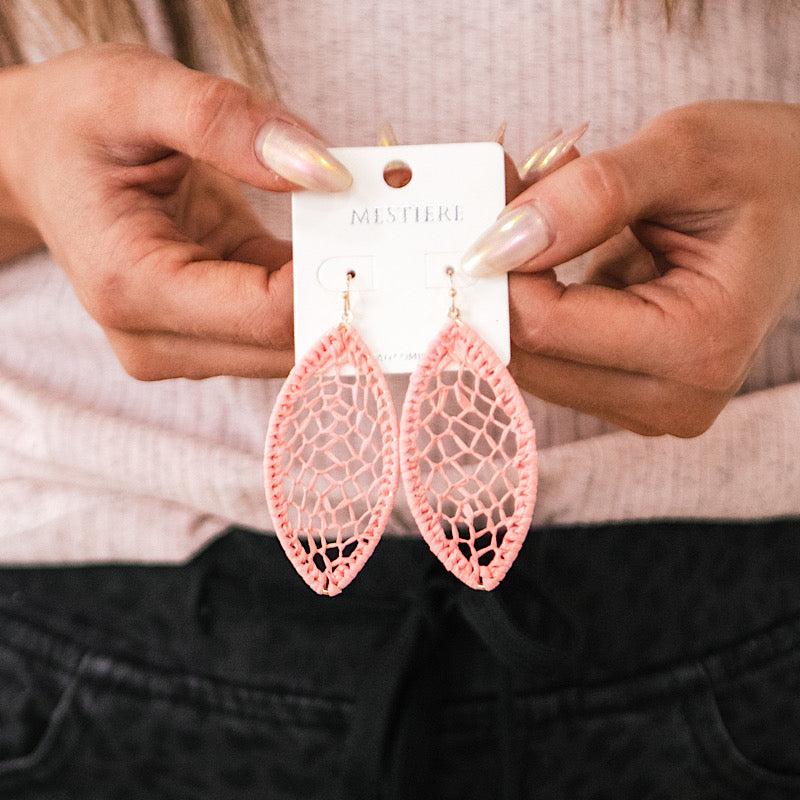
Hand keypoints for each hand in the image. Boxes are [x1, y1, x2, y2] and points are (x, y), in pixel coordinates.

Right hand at [0, 44, 351, 379]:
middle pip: (285, 345)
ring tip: (377, 234)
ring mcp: (183, 343)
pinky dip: (315, 286)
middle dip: (349, 294)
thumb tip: (324, 172)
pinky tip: (343, 243)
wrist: (36, 159)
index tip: (385, 226)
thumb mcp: (136, 92)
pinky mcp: (206, 331)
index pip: (266, 314)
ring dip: (338, 295)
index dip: (334, 278)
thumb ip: (226, 123)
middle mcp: (156, 338)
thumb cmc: (73, 124)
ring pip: (288, 344)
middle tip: (406, 238)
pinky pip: (279, 321)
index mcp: (133, 287)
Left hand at [462, 101, 799, 435]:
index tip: (491, 190)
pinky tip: (551, 248)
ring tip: (536, 209)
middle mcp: (671, 399)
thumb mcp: (686, 153)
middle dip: (498, 276)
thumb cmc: (762, 172)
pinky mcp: (624, 395)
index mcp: (698, 346)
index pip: (547, 326)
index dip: (500, 261)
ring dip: (511, 288)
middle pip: (528, 355)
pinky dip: (531, 302)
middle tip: (501, 191)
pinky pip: (546, 358)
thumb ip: (592, 194)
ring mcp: (646, 406)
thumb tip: (500, 242)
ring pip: (527, 362)